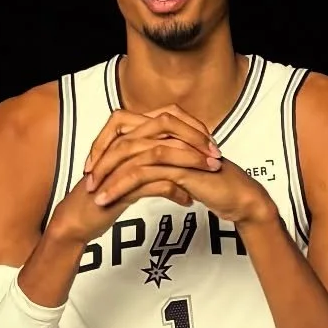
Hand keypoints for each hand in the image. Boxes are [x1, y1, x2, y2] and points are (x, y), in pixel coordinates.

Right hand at [47, 106, 220, 245]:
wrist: (78, 219)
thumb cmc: (105, 196)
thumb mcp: (132, 172)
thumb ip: (151, 158)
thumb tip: (181, 153)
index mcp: (127, 136)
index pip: (165, 117)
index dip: (191, 127)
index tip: (211, 143)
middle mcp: (123, 144)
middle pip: (165, 128)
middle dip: (195, 141)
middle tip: (216, 156)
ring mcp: (119, 163)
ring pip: (161, 153)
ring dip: (190, 164)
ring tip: (208, 174)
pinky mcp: (118, 186)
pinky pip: (151, 183)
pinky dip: (174, 191)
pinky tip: (187, 199)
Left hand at [85, 106, 275, 226]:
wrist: (239, 197)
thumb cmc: (214, 184)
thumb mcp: (180, 169)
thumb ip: (160, 162)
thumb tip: (137, 166)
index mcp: (169, 129)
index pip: (127, 128)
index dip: (105, 145)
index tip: (93, 166)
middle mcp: (170, 133)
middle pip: (123, 139)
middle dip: (101, 161)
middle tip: (87, 180)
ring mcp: (175, 147)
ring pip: (129, 156)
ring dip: (107, 176)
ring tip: (95, 195)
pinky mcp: (179, 165)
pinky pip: (141, 174)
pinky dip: (120, 187)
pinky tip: (109, 199)